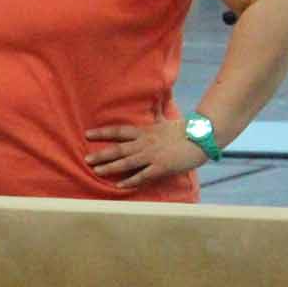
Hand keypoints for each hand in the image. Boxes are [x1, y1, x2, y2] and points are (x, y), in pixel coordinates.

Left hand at [84, 119, 208, 187]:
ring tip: (96, 171)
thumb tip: (155, 101)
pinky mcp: (161, 167)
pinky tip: (120, 186)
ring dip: (110, 167)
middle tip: (86, 159)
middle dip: (101, 154)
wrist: (201, 138)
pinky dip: (131, 180)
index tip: (87, 134)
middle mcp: (144, 143)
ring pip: (127, 162)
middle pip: (118, 148)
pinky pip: (143, 175)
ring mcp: (152, 156)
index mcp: (144, 131)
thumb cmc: (184, 130)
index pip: (118, 131)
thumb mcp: (165, 120)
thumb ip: (156, 113)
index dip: (102, 132)